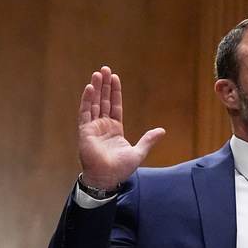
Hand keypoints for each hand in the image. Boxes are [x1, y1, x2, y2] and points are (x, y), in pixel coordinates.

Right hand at [78, 66, 164, 188]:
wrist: (106, 178)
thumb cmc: (120, 169)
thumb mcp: (138, 152)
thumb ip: (148, 140)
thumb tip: (162, 130)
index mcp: (115, 129)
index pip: (115, 105)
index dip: (115, 92)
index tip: (115, 78)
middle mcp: (103, 125)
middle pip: (104, 100)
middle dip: (105, 85)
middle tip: (105, 69)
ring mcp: (93, 127)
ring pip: (94, 103)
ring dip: (96, 88)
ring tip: (97, 74)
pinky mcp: (85, 131)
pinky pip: (85, 112)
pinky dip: (87, 100)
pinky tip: (89, 88)